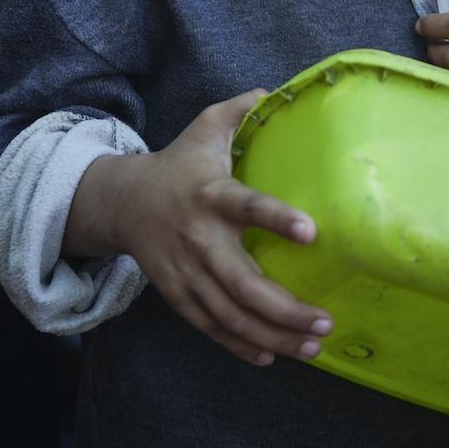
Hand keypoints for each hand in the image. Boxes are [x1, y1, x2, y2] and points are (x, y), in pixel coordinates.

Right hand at [68, 91, 332, 366]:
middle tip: (326, 322)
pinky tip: (271, 355)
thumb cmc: (179, 163)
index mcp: (211, 195)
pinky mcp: (177, 295)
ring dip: (273, 335)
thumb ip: (241, 109)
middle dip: (286, 308)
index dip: (278, 219)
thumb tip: (277, 92)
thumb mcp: (205, 127)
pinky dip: (240, 345)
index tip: (312, 232)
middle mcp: (199, 239)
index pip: (247, 206)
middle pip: (243, 283)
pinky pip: (211, 327)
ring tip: (313, 347)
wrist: (122, 202)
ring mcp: (186, 272)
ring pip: (230, 315)